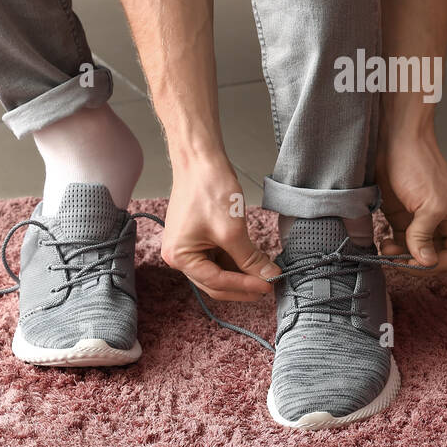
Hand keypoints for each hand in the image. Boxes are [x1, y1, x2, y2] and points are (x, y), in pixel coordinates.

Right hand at [161, 157, 278, 300]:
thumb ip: (250, 258)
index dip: (245, 287)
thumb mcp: (232, 230)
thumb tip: (268, 276)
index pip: (216, 282)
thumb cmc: (208, 189)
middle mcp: (178, 256)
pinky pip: (218, 257)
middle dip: (243, 285)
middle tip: (268, 286)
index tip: (268, 286)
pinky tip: (254, 262)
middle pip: (215, 282)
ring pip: (218, 271)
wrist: (200, 159)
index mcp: (179, 257)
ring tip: (265, 275)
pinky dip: (236, 261)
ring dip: (241, 275)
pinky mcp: (198, 238)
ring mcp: (188, 247)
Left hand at [376, 125, 446, 272]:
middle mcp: (441, 223)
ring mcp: (420, 221)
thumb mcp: (430, 202)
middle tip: (397, 259)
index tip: (417, 262)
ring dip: (401, 257)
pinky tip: (382, 243)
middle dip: (416, 262)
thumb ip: (426, 234)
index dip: (438, 264)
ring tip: (386, 249)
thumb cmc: (419, 164)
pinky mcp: (401, 217)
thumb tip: (426, 262)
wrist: (395, 139)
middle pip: (434, 257)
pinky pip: (400, 243)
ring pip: (414, 253)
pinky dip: (391, 249)